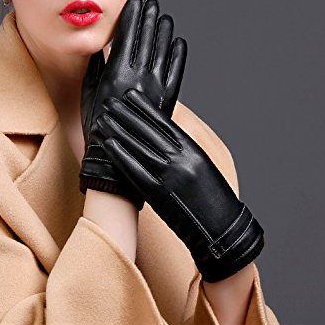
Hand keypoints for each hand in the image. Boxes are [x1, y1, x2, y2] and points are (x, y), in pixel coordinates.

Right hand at [79, 0, 186, 209]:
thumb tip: (99, 48)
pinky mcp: (167, 99)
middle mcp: (138, 77)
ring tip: (165, 16)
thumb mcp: (88, 94)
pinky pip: (176, 72)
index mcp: (116, 74)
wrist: (116, 159)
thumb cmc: (97, 127)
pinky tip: (179, 42)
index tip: (135, 2)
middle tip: (152, 2)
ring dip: (164, 31)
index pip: (127, 37)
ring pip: (163, 51)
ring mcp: (156, 87)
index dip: (132, 17)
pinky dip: (178, 55)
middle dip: (149, 18)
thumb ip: (94, 69)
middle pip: (146, 39)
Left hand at [96, 88, 263, 281]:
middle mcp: (180, 159)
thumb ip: (182, 149)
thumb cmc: (212, 198)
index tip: (130, 95)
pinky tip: (108, 144)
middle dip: (126, 114)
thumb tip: (161, 133)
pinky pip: (135, 171)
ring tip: (103, 119)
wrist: (221, 229)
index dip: (144, 107)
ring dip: (118, 131)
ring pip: (138, 147)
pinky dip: (120, 156)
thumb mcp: (202, 165)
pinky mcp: (158, 194)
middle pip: (147, 131)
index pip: (164, 122)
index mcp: (192, 150)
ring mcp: (168, 176)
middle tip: (110, 101)